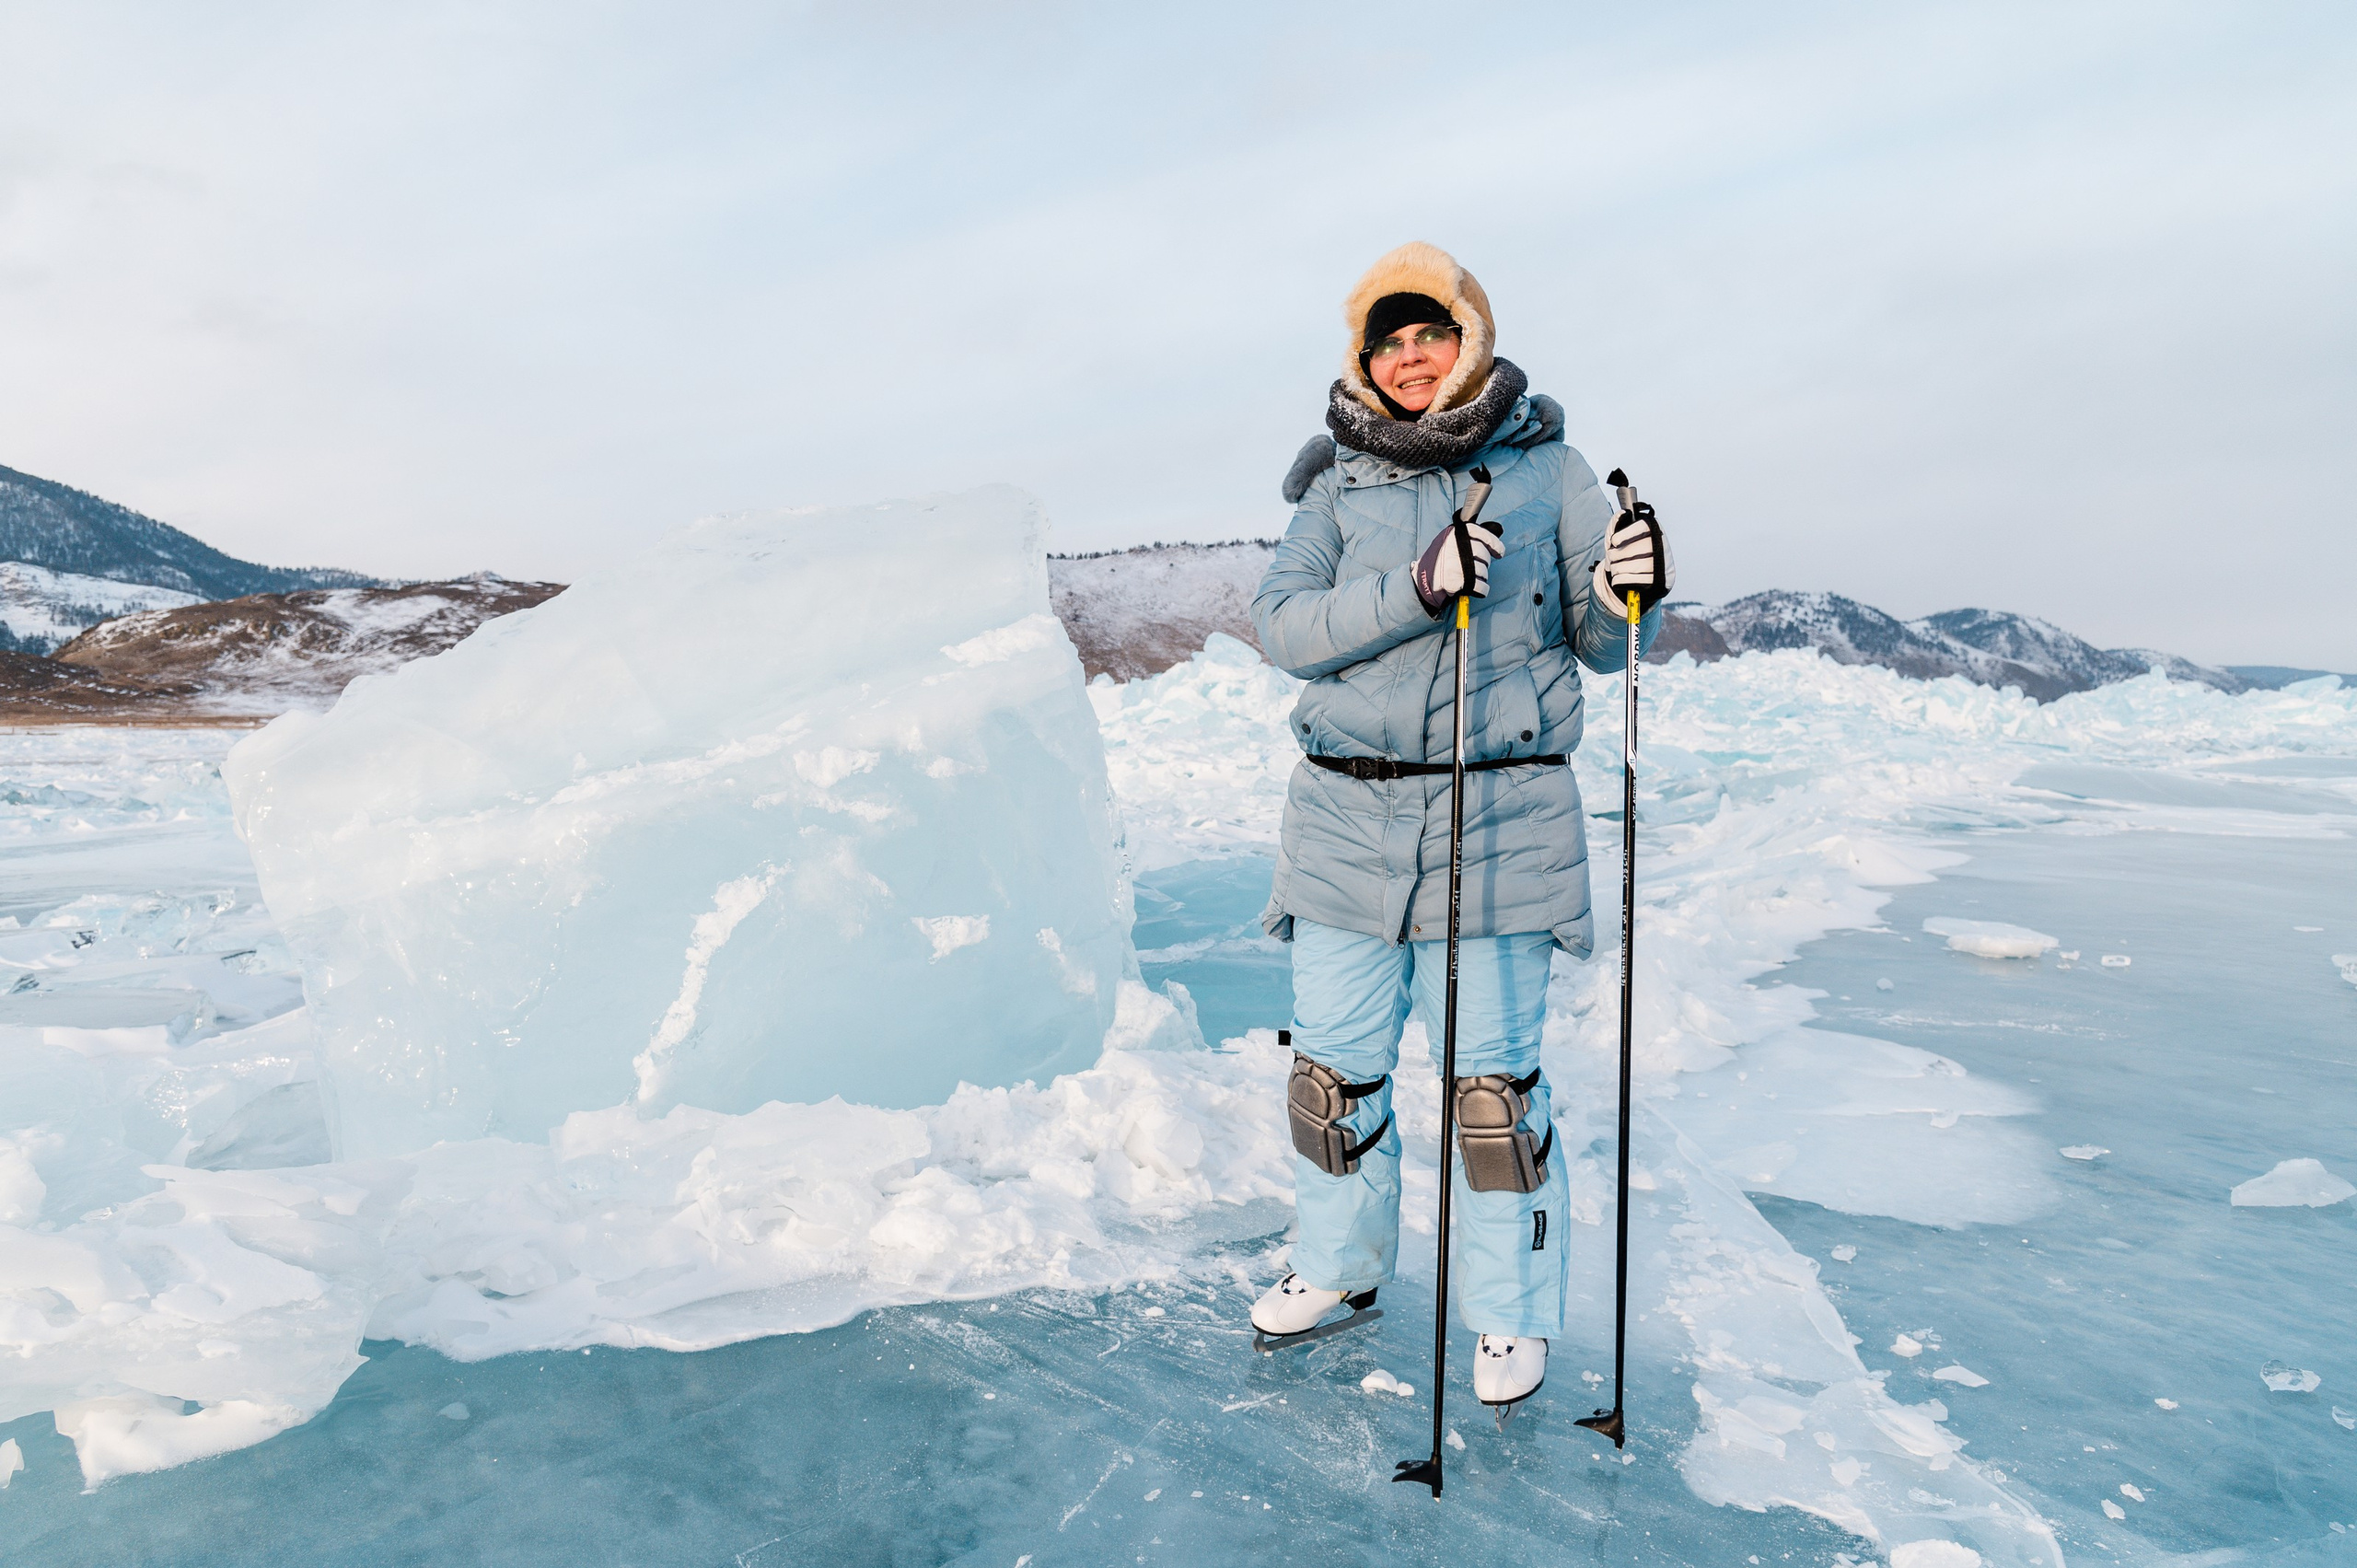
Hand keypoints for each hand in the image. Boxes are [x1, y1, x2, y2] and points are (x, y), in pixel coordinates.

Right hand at [1413, 519, 1504, 613]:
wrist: (1421, 581)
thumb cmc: (1439, 561)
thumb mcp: (1448, 542)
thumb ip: (1467, 537)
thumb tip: (1497, 530)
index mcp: (1453, 534)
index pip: (1481, 533)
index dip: (1494, 543)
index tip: (1499, 553)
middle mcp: (1454, 547)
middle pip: (1483, 554)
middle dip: (1484, 563)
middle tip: (1475, 568)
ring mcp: (1455, 564)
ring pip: (1483, 571)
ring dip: (1482, 577)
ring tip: (1470, 578)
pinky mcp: (1455, 581)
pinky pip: (1480, 586)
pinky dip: (1482, 590)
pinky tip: (1477, 589)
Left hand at [1592, 501, 1673, 617]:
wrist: (1646, 578)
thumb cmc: (1633, 552)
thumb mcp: (1624, 535)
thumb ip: (1619, 522)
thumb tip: (1623, 513)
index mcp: (1655, 529)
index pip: (1643, 527)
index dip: (1626, 534)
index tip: (1615, 541)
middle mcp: (1661, 545)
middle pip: (1632, 549)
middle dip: (1615, 555)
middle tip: (1612, 556)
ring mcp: (1661, 564)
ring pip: (1630, 566)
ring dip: (1616, 568)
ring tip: (1616, 567)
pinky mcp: (1657, 581)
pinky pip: (1631, 580)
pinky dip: (1619, 580)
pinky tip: (1620, 577)